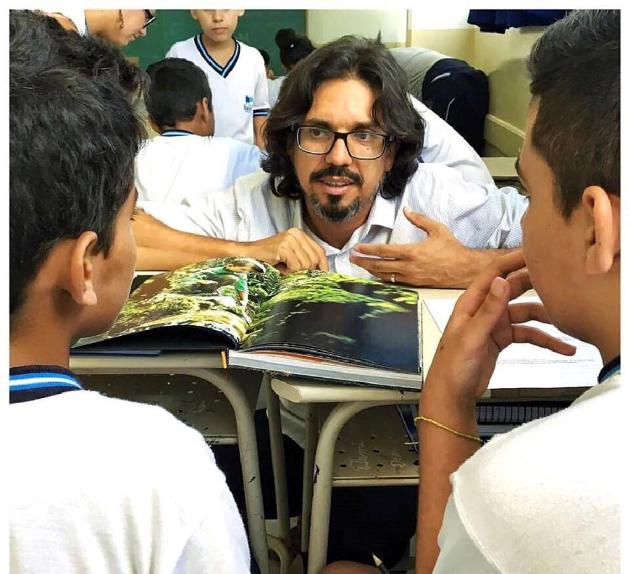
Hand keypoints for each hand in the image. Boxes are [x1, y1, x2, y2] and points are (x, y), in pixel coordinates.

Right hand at [247, 228, 328, 272]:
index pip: (320, 251)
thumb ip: (304, 259)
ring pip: (306, 265)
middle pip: (314, 259)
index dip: (323, 265)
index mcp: (299, 234)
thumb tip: (320, 272)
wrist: (246, 255)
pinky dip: (289, 272)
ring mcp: (290, 239)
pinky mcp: (283, 247)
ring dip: (295, 272)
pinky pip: (296, 267)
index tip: (323, 276)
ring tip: (284, 269)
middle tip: (291, 272)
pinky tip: (280, 268)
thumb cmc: (267, 258)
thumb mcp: (290, 256)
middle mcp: (296, 234)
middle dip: (305, 271)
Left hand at [350, 208, 481, 286]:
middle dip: (363, 262)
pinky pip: (394, 282)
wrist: (465, 269)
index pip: (383, 251)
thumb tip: (406, 210)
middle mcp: (408, 266)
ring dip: (371, 270)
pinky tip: (376, 274)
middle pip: (379, 266)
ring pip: (385, 275)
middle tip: (352, 258)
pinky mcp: (414, 284)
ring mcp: (410, 277)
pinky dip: (383, 277)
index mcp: (412, 252)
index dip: (368, 250)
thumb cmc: (452, 248)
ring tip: (361, 265)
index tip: (357, 248)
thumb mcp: (436, 229)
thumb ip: (419, 219)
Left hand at [423, 250, 575, 409]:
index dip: (513, 260)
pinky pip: (527, 334)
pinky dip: (545, 339)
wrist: (452, 394)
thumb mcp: (471, 337)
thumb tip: (502, 280)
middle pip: (513, 289)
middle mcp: (483, 309)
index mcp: (471, 303)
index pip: (494, 273)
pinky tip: (562, 347)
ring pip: (525, 313)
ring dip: (545, 317)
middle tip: (559, 279)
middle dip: (535, 284)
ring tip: (566, 321)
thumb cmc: (452, 365)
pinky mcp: (502, 340)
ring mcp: (494, 324)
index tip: (535, 252)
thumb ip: (488, 310)